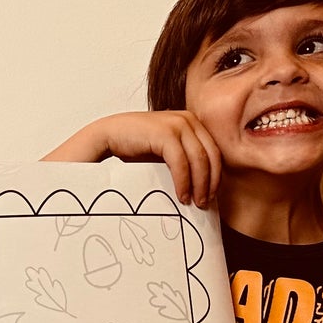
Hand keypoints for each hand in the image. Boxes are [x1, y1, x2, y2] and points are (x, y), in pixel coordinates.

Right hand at [43, 112, 221, 208]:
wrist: (107, 136)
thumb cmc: (134, 147)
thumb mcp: (165, 151)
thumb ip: (184, 158)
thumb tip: (202, 184)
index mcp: (191, 122)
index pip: (214, 151)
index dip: (216, 176)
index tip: (211, 196)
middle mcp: (188, 119)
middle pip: (211, 155)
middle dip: (210, 182)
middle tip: (204, 203)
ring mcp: (178, 124)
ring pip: (200, 159)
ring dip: (199, 184)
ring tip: (193, 202)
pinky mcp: (166, 133)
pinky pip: (182, 162)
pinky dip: (184, 181)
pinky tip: (181, 195)